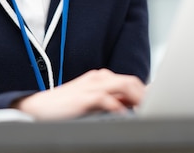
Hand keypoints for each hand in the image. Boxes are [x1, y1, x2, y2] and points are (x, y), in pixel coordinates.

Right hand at [13, 69, 145, 119]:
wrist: (36, 107)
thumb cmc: (62, 107)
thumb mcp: (89, 103)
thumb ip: (109, 102)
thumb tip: (130, 108)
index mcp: (100, 78)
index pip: (129, 81)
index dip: (145, 91)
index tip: (157, 101)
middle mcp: (97, 79)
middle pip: (129, 81)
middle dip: (144, 94)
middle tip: (156, 107)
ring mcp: (90, 86)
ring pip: (122, 85)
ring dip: (136, 98)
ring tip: (145, 110)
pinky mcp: (82, 97)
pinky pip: (105, 99)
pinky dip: (117, 107)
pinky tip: (124, 116)